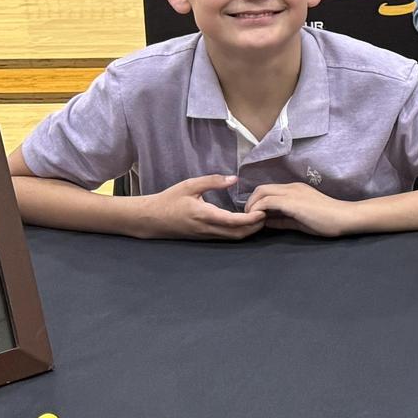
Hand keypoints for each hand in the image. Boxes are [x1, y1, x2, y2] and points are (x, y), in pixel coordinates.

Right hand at [140, 175, 264, 239]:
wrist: (149, 219)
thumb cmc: (169, 200)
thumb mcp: (190, 185)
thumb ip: (213, 181)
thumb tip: (234, 179)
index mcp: (204, 215)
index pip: (234, 221)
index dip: (251, 219)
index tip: (264, 211)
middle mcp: (207, 229)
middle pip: (237, 234)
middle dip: (255, 227)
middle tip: (267, 214)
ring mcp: (205, 236)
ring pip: (232, 238)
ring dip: (248, 231)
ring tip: (260, 218)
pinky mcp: (204, 237)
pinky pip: (225, 237)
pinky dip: (238, 232)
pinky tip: (245, 223)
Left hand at [244, 182, 362, 236]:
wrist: (344, 217)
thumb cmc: (328, 220)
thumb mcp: (301, 220)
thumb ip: (283, 220)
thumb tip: (266, 222)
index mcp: (295, 190)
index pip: (269, 190)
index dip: (257, 202)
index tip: (255, 216)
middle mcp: (291, 187)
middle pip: (261, 189)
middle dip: (250, 203)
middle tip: (249, 218)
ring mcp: (292, 193)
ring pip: (262, 192)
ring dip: (252, 206)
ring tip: (252, 220)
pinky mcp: (291, 202)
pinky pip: (267, 202)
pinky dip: (259, 210)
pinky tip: (260, 221)